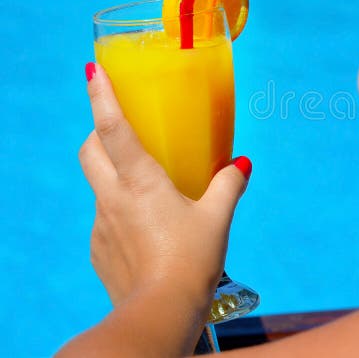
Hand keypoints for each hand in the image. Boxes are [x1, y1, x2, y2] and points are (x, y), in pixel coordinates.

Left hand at [79, 62, 250, 306]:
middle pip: (90, 150)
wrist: (159, 315)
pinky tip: (148, 228)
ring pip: (98, 184)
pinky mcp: (100, 248)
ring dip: (114, 173)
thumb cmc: (190, 262)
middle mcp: (112, 198)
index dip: (101, 95)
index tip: (92, 69)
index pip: (112, 128)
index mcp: (140, 182)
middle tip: (120, 126)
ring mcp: (101, 224)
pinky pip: (106, 217)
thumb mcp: (217, 219)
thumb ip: (229, 185)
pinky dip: (121, 209)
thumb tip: (242, 163)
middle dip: (97, 130)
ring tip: (148, 184)